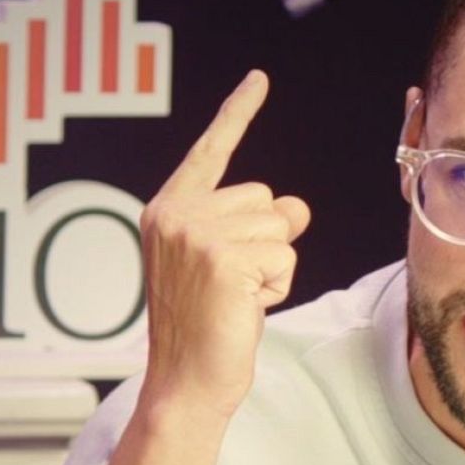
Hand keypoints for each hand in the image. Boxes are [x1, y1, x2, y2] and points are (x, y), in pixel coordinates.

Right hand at [138, 70, 310, 418]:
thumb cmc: (205, 328)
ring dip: (274, 268)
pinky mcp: (223, 258)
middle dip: (267, 241)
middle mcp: (176, 214)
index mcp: (168, 210)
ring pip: (281, 227)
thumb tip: (297, 208)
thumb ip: (254, 227)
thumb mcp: (230, 265)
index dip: (237, 113)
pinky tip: (245, 307)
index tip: (259, 80)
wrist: (185, 384)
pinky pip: (285, 254)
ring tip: (237, 298)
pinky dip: (277, 284)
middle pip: (265, 197)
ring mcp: (197, 234)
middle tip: (235, 285)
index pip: (211, 150)